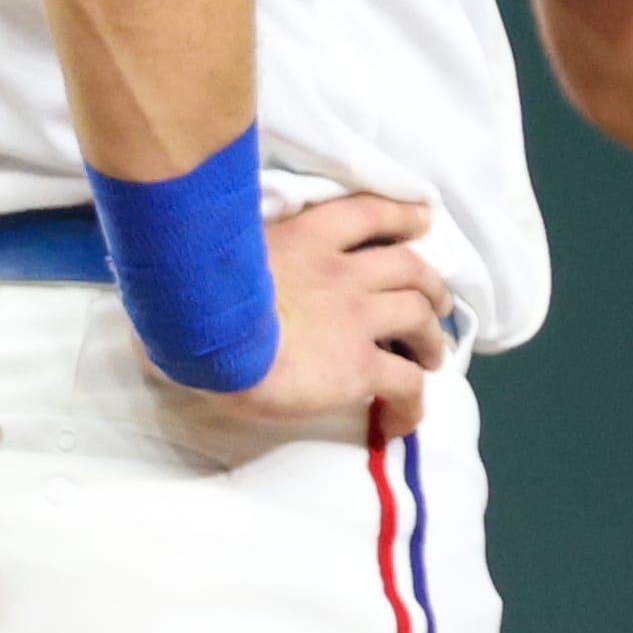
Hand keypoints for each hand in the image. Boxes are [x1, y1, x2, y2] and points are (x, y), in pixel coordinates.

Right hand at [212, 193, 447, 442]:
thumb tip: (228, 268)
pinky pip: (406, 383)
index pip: (369, 213)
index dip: (402, 217)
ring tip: (432, 356)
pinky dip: (414, 402)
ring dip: (431, 337)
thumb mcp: (225, 256)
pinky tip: (404, 419)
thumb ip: (245, 257)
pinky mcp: (360, 365)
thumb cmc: (195, 296)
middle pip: (410, 267)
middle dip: (431, 285)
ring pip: (419, 317)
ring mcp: (357, 318)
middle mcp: (343, 272)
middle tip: (436, 303)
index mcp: (307, 239)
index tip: (422, 222)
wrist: (205, 337)